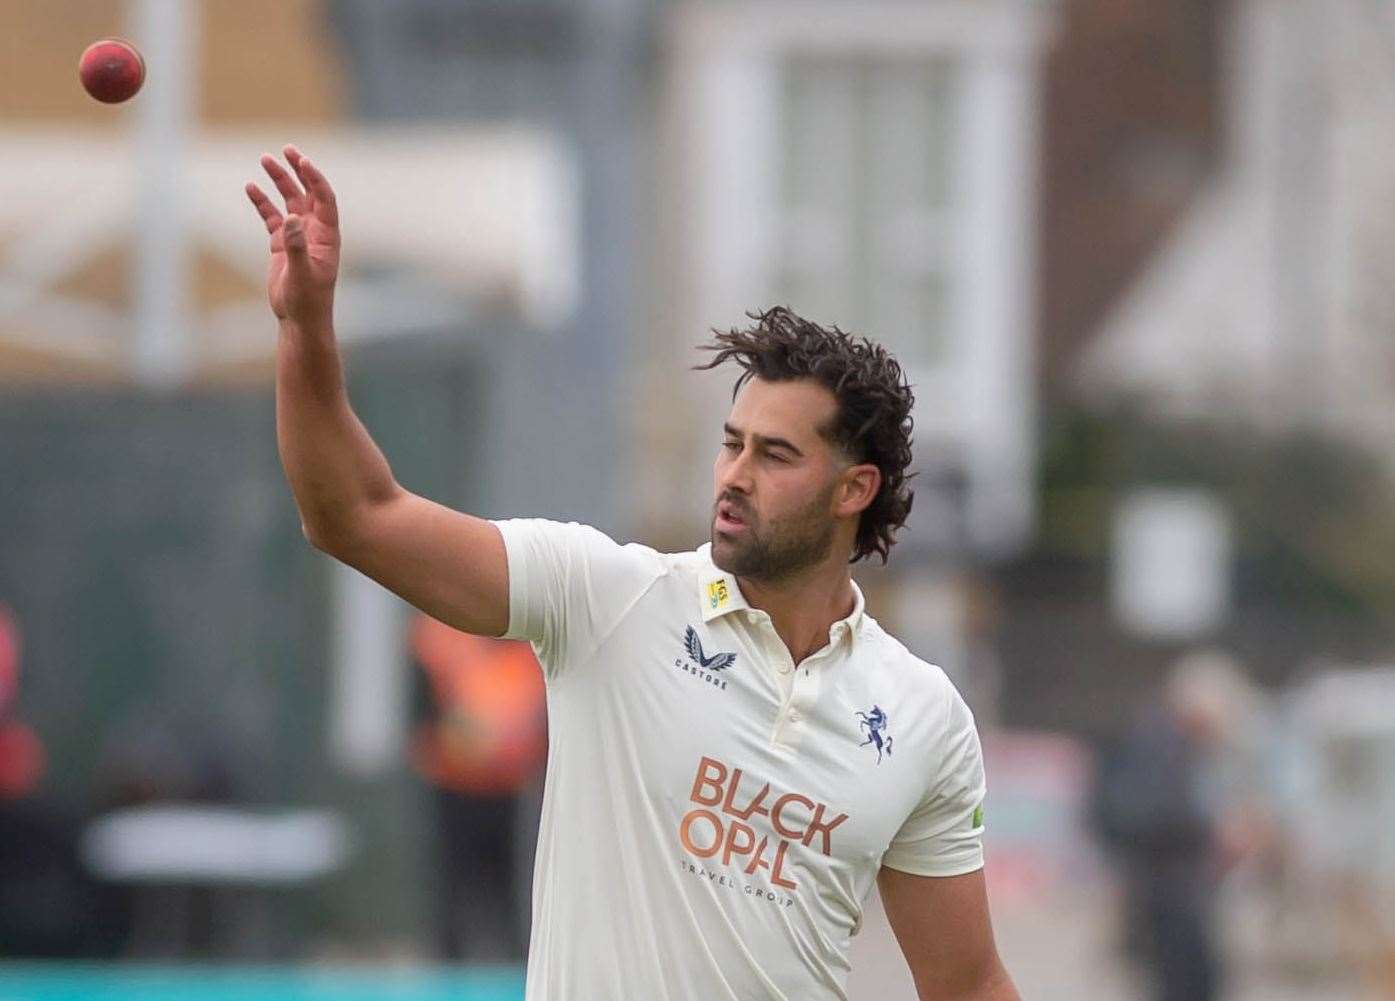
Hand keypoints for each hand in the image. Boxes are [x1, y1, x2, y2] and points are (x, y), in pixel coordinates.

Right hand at [245, 145, 340, 328]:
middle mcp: (315, 232)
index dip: (315, 179)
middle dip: (299, 171)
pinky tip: (250, 187)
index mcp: (328, 237)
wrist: (299, 319)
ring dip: (280, 181)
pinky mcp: (282, 245)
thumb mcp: (302, 274)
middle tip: (288, 150)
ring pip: (290, 201)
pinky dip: (262, 202)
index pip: (325, 200)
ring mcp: (298, 236)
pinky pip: (272, 217)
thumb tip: (292, 218)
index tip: (302, 161)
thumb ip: (296, 246)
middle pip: (309, 194)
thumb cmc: (308, 300)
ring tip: (265, 159)